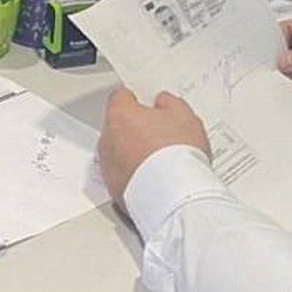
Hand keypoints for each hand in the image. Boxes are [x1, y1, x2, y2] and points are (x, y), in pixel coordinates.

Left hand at [97, 87, 210, 207]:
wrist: (173, 195)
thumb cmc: (177, 155)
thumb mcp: (184, 115)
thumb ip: (169, 102)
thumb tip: (163, 102)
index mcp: (120, 115)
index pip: (120, 97)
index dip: (136, 99)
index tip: (146, 103)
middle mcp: (108, 139)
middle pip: (117, 125)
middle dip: (135, 128)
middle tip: (159, 134)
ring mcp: (108, 165)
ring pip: (118, 151)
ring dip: (133, 152)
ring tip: (160, 160)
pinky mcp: (113, 188)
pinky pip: (122, 174)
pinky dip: (134, 173)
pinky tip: (154, 177)